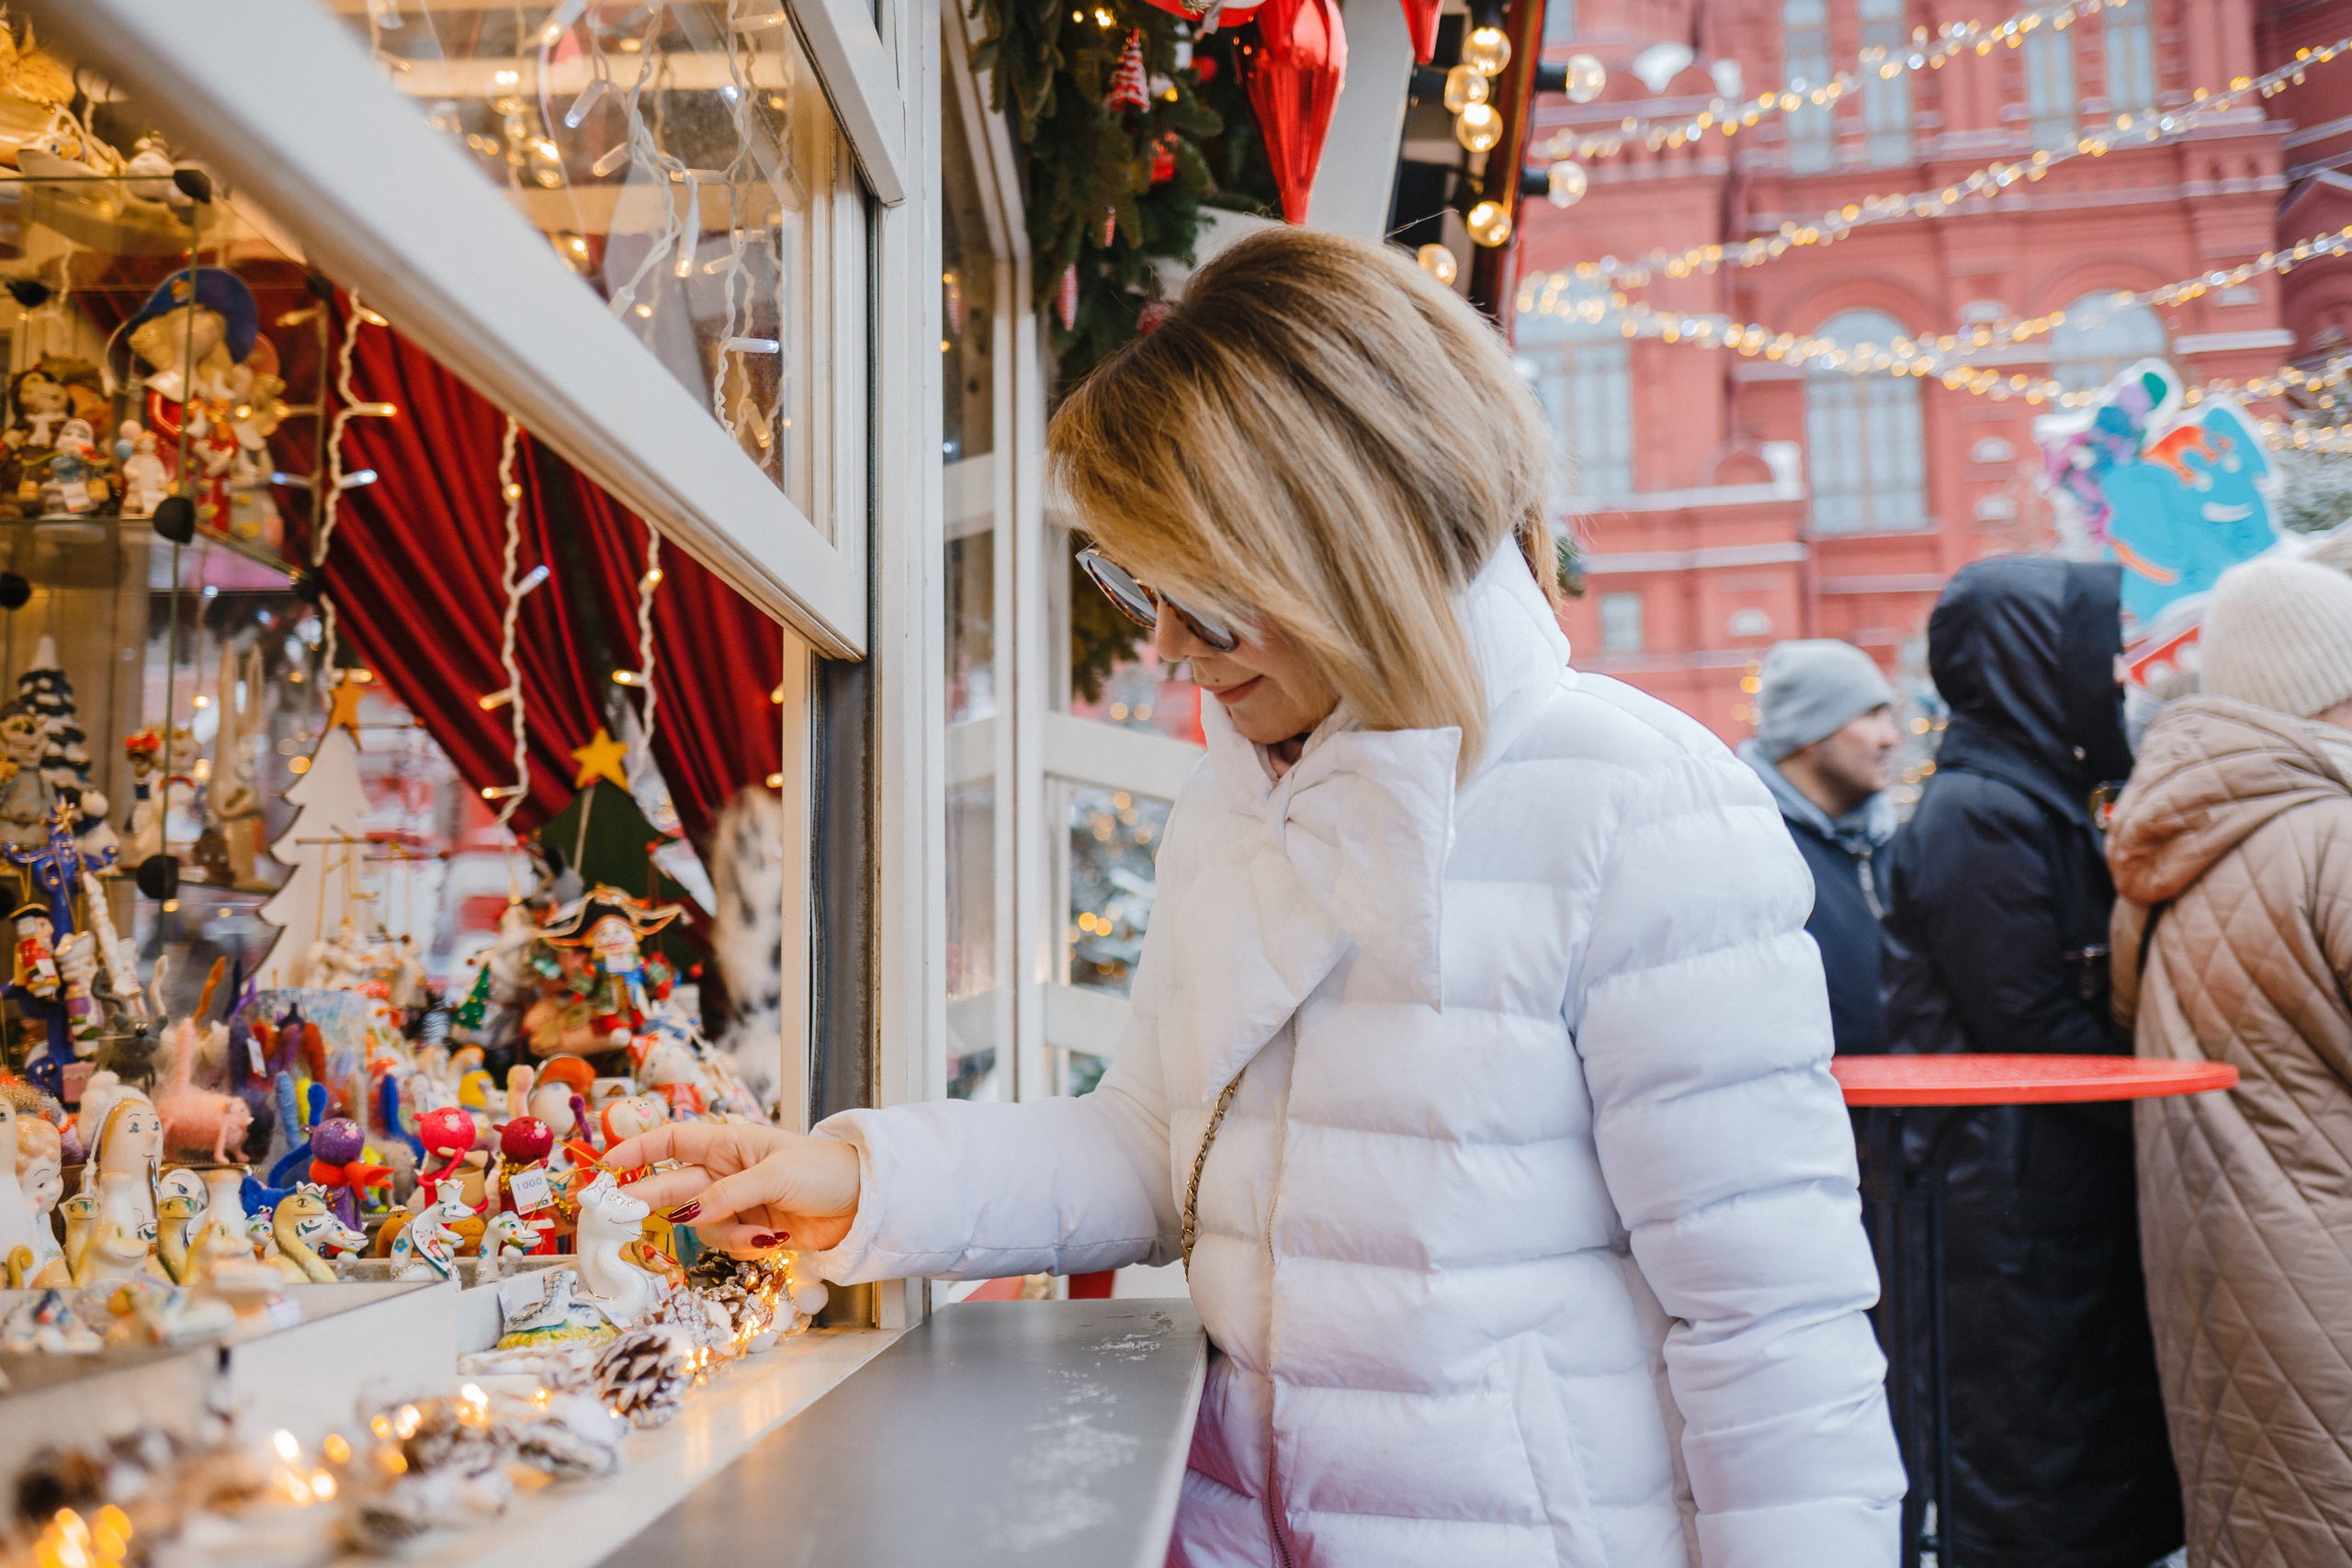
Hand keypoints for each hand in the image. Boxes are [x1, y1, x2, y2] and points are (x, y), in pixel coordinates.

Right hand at [604, 1123, 860, 1254]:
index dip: (638, 1151)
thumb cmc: (825, 1170)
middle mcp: (727, 1171)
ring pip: (701, 1223)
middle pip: (675, 1185)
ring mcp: (737, 1202)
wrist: (862, 1203)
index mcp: (731, 1143)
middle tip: (618, 1214)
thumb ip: (728, 1194)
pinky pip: (728, 1242)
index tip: (607, 1165)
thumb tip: (685, 1213)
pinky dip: (746, 1244)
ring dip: (726, 1231)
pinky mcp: (751, 1229)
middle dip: (651, 1199)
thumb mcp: (776, 1175)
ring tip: (763, 1230)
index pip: (674, 1141)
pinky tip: (775, 1236)